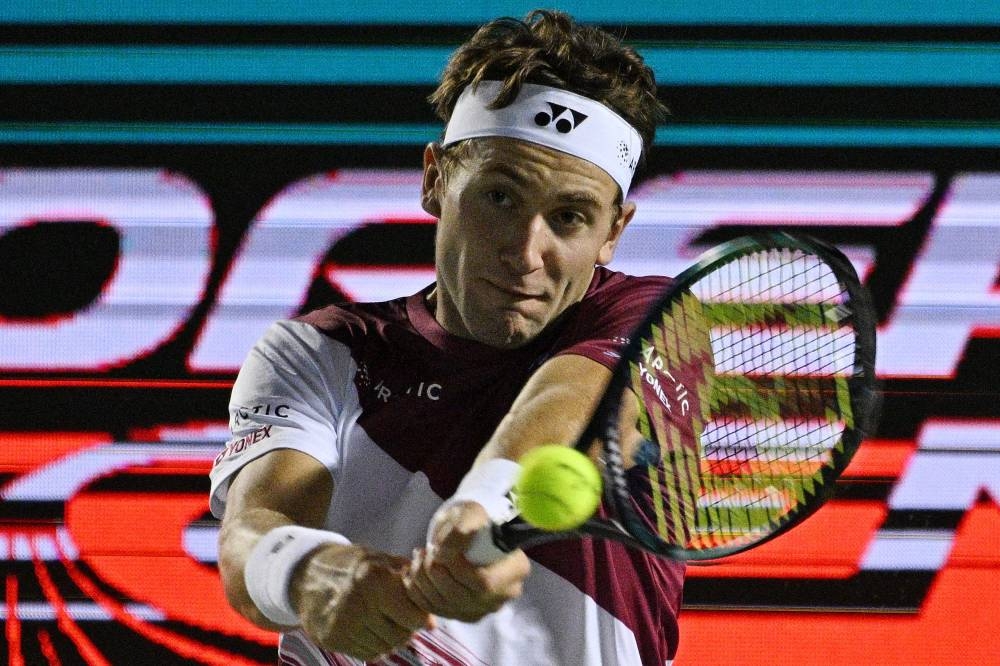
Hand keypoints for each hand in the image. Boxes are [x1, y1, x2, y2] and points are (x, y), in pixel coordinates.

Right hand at [289, 543, 433, 660]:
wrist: (306, 573)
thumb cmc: (353, 565)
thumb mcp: (381, 560)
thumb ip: (410, 584)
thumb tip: (434, 621)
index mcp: (375, 579)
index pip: (414, 617)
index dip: (420, 617)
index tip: (417, 613)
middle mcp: (358, 603)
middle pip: (401, 636)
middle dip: (405, 629)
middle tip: (398, 617)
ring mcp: (342, 623)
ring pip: (384, 647)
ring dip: (389, 638)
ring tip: (381, 621)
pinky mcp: (331, 638)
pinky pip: (366, 653)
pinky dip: (372, 645)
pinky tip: (367, 628)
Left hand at [405, 501, 530, 621]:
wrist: (466, 530)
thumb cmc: (473, 519)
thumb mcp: (471, 514)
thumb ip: (462, 530)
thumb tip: (444, 551)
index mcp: (516, 569)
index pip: (484, 582)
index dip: (457, 569)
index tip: (439, 549)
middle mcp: (504, 594)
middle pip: (463, 597)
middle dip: (436, 574)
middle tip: (423, 551)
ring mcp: (484, 608)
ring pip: (447, 606)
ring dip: (424, 581)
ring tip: (418, 557)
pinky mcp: (464, 614)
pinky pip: (436, 611)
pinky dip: (419, 592)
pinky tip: (414, 572)